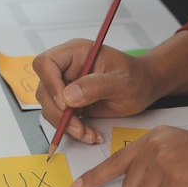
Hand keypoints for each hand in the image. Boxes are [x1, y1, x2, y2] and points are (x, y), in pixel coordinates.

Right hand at [33, 38, 155, 143]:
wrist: (144, 88)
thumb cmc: (136, 77)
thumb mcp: (122, 81)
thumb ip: (96, 85)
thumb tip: (69, 96)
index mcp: (76, 53)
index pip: (46, 63)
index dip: (50, 84)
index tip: (65, 103)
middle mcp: (67, 69)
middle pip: (44, 90)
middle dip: (58, 113)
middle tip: (77, 125)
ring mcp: (67, 86)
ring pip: (49, 108)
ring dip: (65, 125)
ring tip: (87, 132)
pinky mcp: (70, 103)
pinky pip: (61, 119)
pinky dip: (72, 130)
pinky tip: (89, 133)